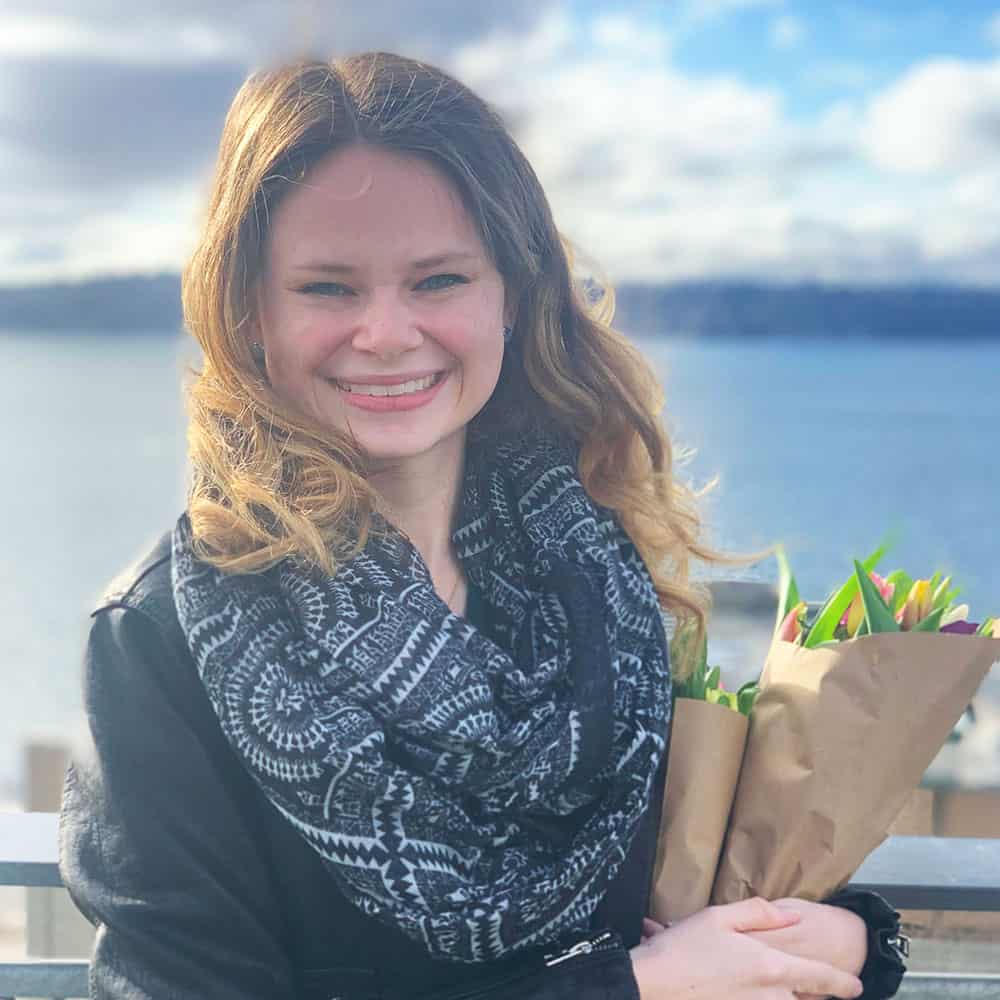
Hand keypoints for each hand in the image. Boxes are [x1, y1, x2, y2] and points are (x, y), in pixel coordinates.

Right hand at [630, 897, 862, 999]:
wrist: (654, 985)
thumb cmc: (684, 948)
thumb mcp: (720, 917)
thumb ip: (760, 914)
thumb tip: (792, 916)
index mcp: (770, 967)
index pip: (820, 978)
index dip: (843, 983)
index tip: (857, 986)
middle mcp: (770, 997)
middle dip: (817, 995)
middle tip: (820, 988)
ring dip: (791, 997)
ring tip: (782, 986)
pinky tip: (752, 991)